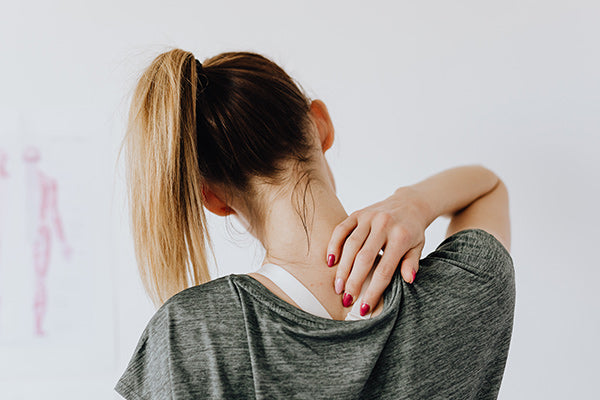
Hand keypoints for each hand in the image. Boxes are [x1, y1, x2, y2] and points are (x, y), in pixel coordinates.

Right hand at [326, 186, 430, 314]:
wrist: (409, 203)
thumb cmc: (413, 231)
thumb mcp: (418, 247)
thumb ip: (412, 263)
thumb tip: (408, 280)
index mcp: (401, 237)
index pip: (384, 270)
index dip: (373, 291)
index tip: (364, 308)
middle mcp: (383, 225)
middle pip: (364, 259)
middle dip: (354, 282)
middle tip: (346, 299)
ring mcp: (369, 217)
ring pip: (350, 246)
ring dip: (342, 268)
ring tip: (338, 286)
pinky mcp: (358, 213)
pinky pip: (341, 230)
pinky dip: (333, 245)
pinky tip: (330, 261)